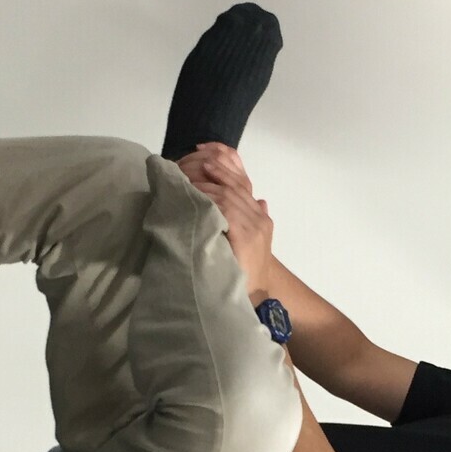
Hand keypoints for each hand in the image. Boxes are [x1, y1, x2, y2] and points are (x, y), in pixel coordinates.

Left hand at [182, 148, 274, 298]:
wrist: (255, 299)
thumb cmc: (243, 274)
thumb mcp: (242, 243)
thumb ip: (244, 220)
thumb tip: (257, 200)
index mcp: (259, 216)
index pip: (243, 181)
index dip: (225, 164)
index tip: (203, 152)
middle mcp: (260, 217)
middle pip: (237, 183)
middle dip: (215, 169)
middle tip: (195, 159)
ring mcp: (255, 226)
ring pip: (230, 194)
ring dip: (208, 184)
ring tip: (190, 176)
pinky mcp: (246, 236)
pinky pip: (227, 209)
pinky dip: (210, 199)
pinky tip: (195, 196)